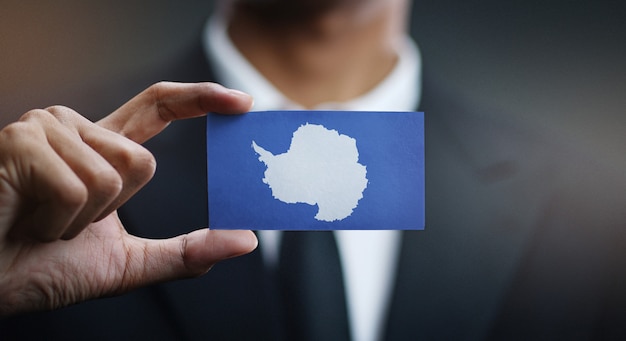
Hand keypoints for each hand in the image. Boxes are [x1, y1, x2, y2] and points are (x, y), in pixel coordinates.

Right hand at [0, 82, 256, 315]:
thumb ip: (186, 252)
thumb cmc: (42, 268)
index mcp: (100, 149)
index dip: (200, 99)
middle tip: (66, 224)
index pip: (158, 107)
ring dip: (82, 220)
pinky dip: (58, 223)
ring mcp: (45, 129)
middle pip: (143, 161)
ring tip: (41, 221)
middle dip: (112, 211)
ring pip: (114, 175)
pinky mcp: (21, 141)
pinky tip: (26, 220)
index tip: (241, 103)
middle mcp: (74, 128)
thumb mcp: (128, 263)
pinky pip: (78, 187)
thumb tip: (245, 240)